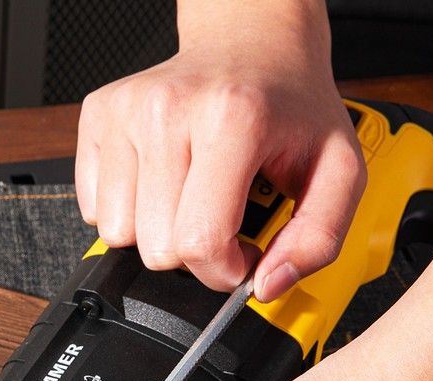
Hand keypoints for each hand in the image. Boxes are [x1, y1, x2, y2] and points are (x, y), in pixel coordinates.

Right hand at [74, 0, 365, 295]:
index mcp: (231, 119)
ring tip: (190, 197)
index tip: (242, 253)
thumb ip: (318, 238)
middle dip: (192, 253)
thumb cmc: (289, 105)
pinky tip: (160, 182)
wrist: (252, 42)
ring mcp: (126, 111)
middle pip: (157, 249)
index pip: (199, 242)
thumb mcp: (338, 171)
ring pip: (118, 236)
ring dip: (156, 233)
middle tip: (220, 218)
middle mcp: (168, 110)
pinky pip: (94, 209)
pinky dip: (127, 211)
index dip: (224, 270)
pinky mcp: (98, 115)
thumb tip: (268, 286)